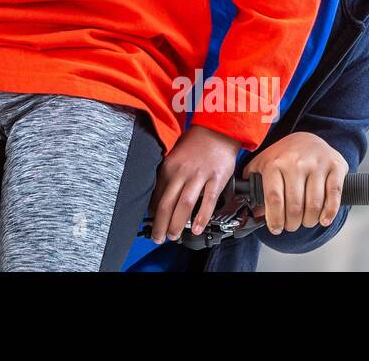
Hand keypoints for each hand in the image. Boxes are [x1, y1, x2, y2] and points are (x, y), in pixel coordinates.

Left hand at [148, 124, 240, 242]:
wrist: (218, 130)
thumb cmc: (196, 144)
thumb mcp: (175, 156)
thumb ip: (168, 175)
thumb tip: (159, 195)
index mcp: (169, 167)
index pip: (156, 194)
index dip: (152, 212)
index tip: (151, 223)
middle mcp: (181, 172)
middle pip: (167, 203)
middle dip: (160, 223)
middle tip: (157, 238)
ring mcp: (199, 176)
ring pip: (184, 204)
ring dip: (177, 223)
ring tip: (173, 236)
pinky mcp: (216, 179)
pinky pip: (208, 201)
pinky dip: (201, 217)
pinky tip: (197, 228)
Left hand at [243, 131, 346, 233]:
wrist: (307, 138)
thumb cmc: (283, 156)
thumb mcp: (262, 164)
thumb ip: (254, 185)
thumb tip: (255, 212)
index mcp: (275, 163)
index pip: (274, 198)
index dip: (275, 218)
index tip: (276, 229)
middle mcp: (295, 163)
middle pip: (295, 205)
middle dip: (292, 223)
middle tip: (292, 226)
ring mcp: (317, 164)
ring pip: (314, 204)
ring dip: (310, 220)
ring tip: (306, 222)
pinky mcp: (335, 167)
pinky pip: (334, 194)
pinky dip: (329, 212)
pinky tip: (323, 219)